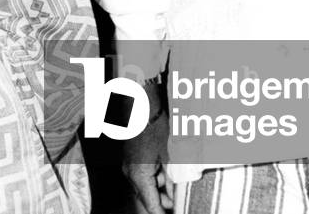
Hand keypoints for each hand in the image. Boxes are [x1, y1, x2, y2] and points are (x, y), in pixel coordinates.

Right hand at [124, 83, 172, 212]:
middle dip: (164, 203)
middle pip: (147, 199)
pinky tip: (169, 173)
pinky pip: (143, 176)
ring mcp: (129, 166)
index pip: (152, 207)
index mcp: (139, 176)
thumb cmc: (156, 126)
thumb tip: (177, 197)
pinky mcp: (131, 158)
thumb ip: (174, 179)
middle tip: (179, 205)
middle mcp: (130, 174)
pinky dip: (156, 179)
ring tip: (178, 189)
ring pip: (146, 188)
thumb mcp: (170, 155)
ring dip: (161, 191)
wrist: (141, 104)